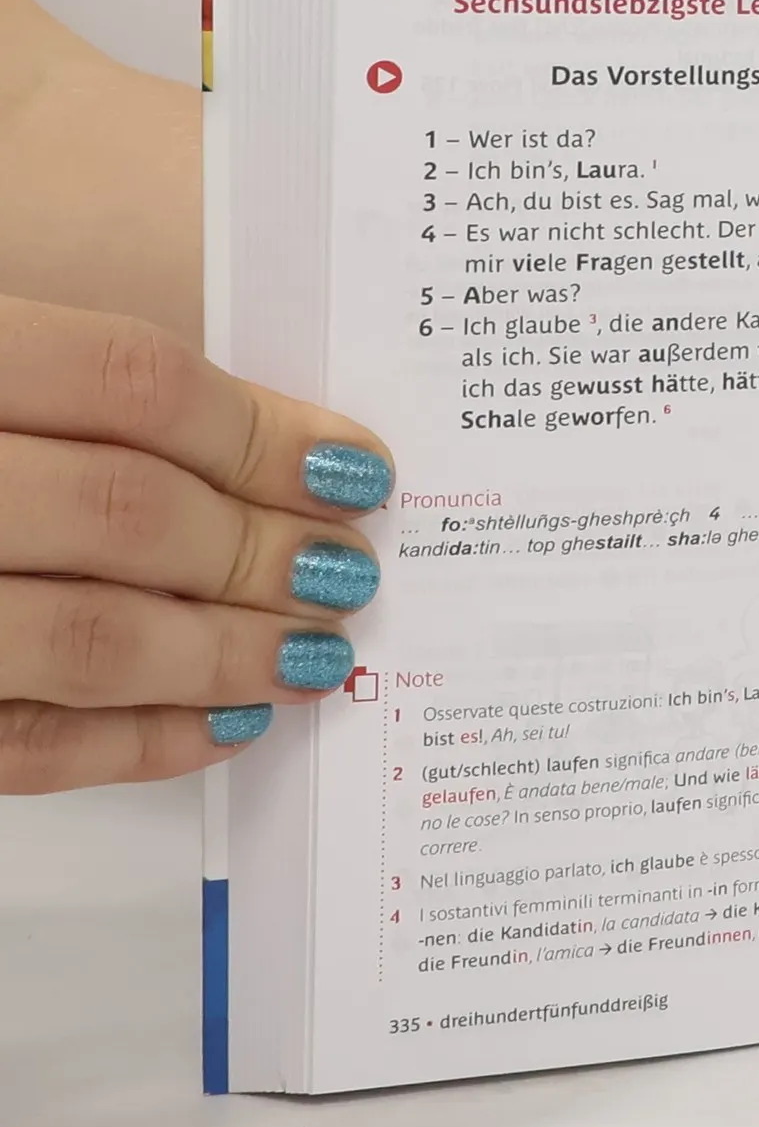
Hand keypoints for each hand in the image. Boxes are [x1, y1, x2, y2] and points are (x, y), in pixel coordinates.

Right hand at [0, 296, 393, 791]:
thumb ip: (82, 385)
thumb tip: (289, 448)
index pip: (131, 380)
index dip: (263, 430)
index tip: (358, 467)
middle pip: (129, 512)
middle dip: (266, 549)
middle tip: (352, 568)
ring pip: (87, 639)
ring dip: (228, 652)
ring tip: (317, 650)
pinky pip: (24, 745)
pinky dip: (140, 743)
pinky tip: (226, 725)